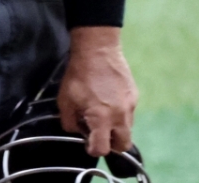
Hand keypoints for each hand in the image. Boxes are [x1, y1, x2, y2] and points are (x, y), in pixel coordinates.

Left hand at [58, 27, 137, 156]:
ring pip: (127, 129)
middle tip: (99, 132)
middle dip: (111, 144)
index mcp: (102, 119)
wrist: (97, 49)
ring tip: (102, 113)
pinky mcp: (134, 96)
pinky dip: (120, 113)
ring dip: (116, 128)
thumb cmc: (78, 75)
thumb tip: (77, 130)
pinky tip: (108, 99)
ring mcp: (130, 106)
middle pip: (123, 145)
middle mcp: (120, 116)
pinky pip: (129, 113)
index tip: (87, 142)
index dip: (93, 149)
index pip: (102, 149)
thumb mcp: (64, 99)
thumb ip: (69, 121)